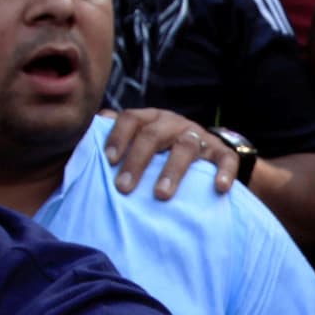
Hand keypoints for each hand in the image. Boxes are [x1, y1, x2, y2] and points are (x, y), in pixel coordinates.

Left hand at [102, 108, 238, 199]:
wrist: (205, 152)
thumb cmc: (162, 152)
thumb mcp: (140, 141)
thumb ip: (116, 137)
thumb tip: (89, 134)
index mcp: (151, 119)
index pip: (131, 119)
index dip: (118, 137)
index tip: (108, 160)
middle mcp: (173, 123)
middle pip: (154, 134)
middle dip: (137, 160)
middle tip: (123, 188)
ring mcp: (198, 136)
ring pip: (186, 147)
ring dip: (172, 170)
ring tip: (161, 195)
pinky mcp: (221, 151)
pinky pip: (225, 159)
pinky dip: (224, 172)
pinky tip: (219, 188)